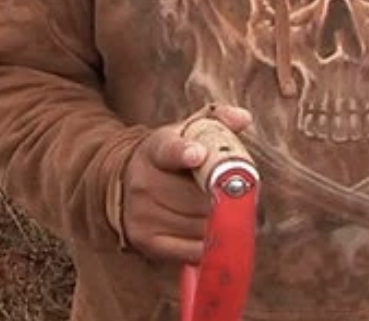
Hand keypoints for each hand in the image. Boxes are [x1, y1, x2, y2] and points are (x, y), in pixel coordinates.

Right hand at [121, 104, 252, 263]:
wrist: (125, 183)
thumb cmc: (168, 158)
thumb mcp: (185, 132)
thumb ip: (217, 119)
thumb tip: (244, 117)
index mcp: (155, 149)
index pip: (169, 150)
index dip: (184, 152)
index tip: (197, 153)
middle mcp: (143, 181)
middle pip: (197, 196)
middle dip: (221, 197)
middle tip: (228, 193)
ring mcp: (142, 213)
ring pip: (200, 224)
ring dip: (217, 220)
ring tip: (213, 209)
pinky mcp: (146, 241)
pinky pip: (193, 250)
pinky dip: (208, 243)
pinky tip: (206, 230)